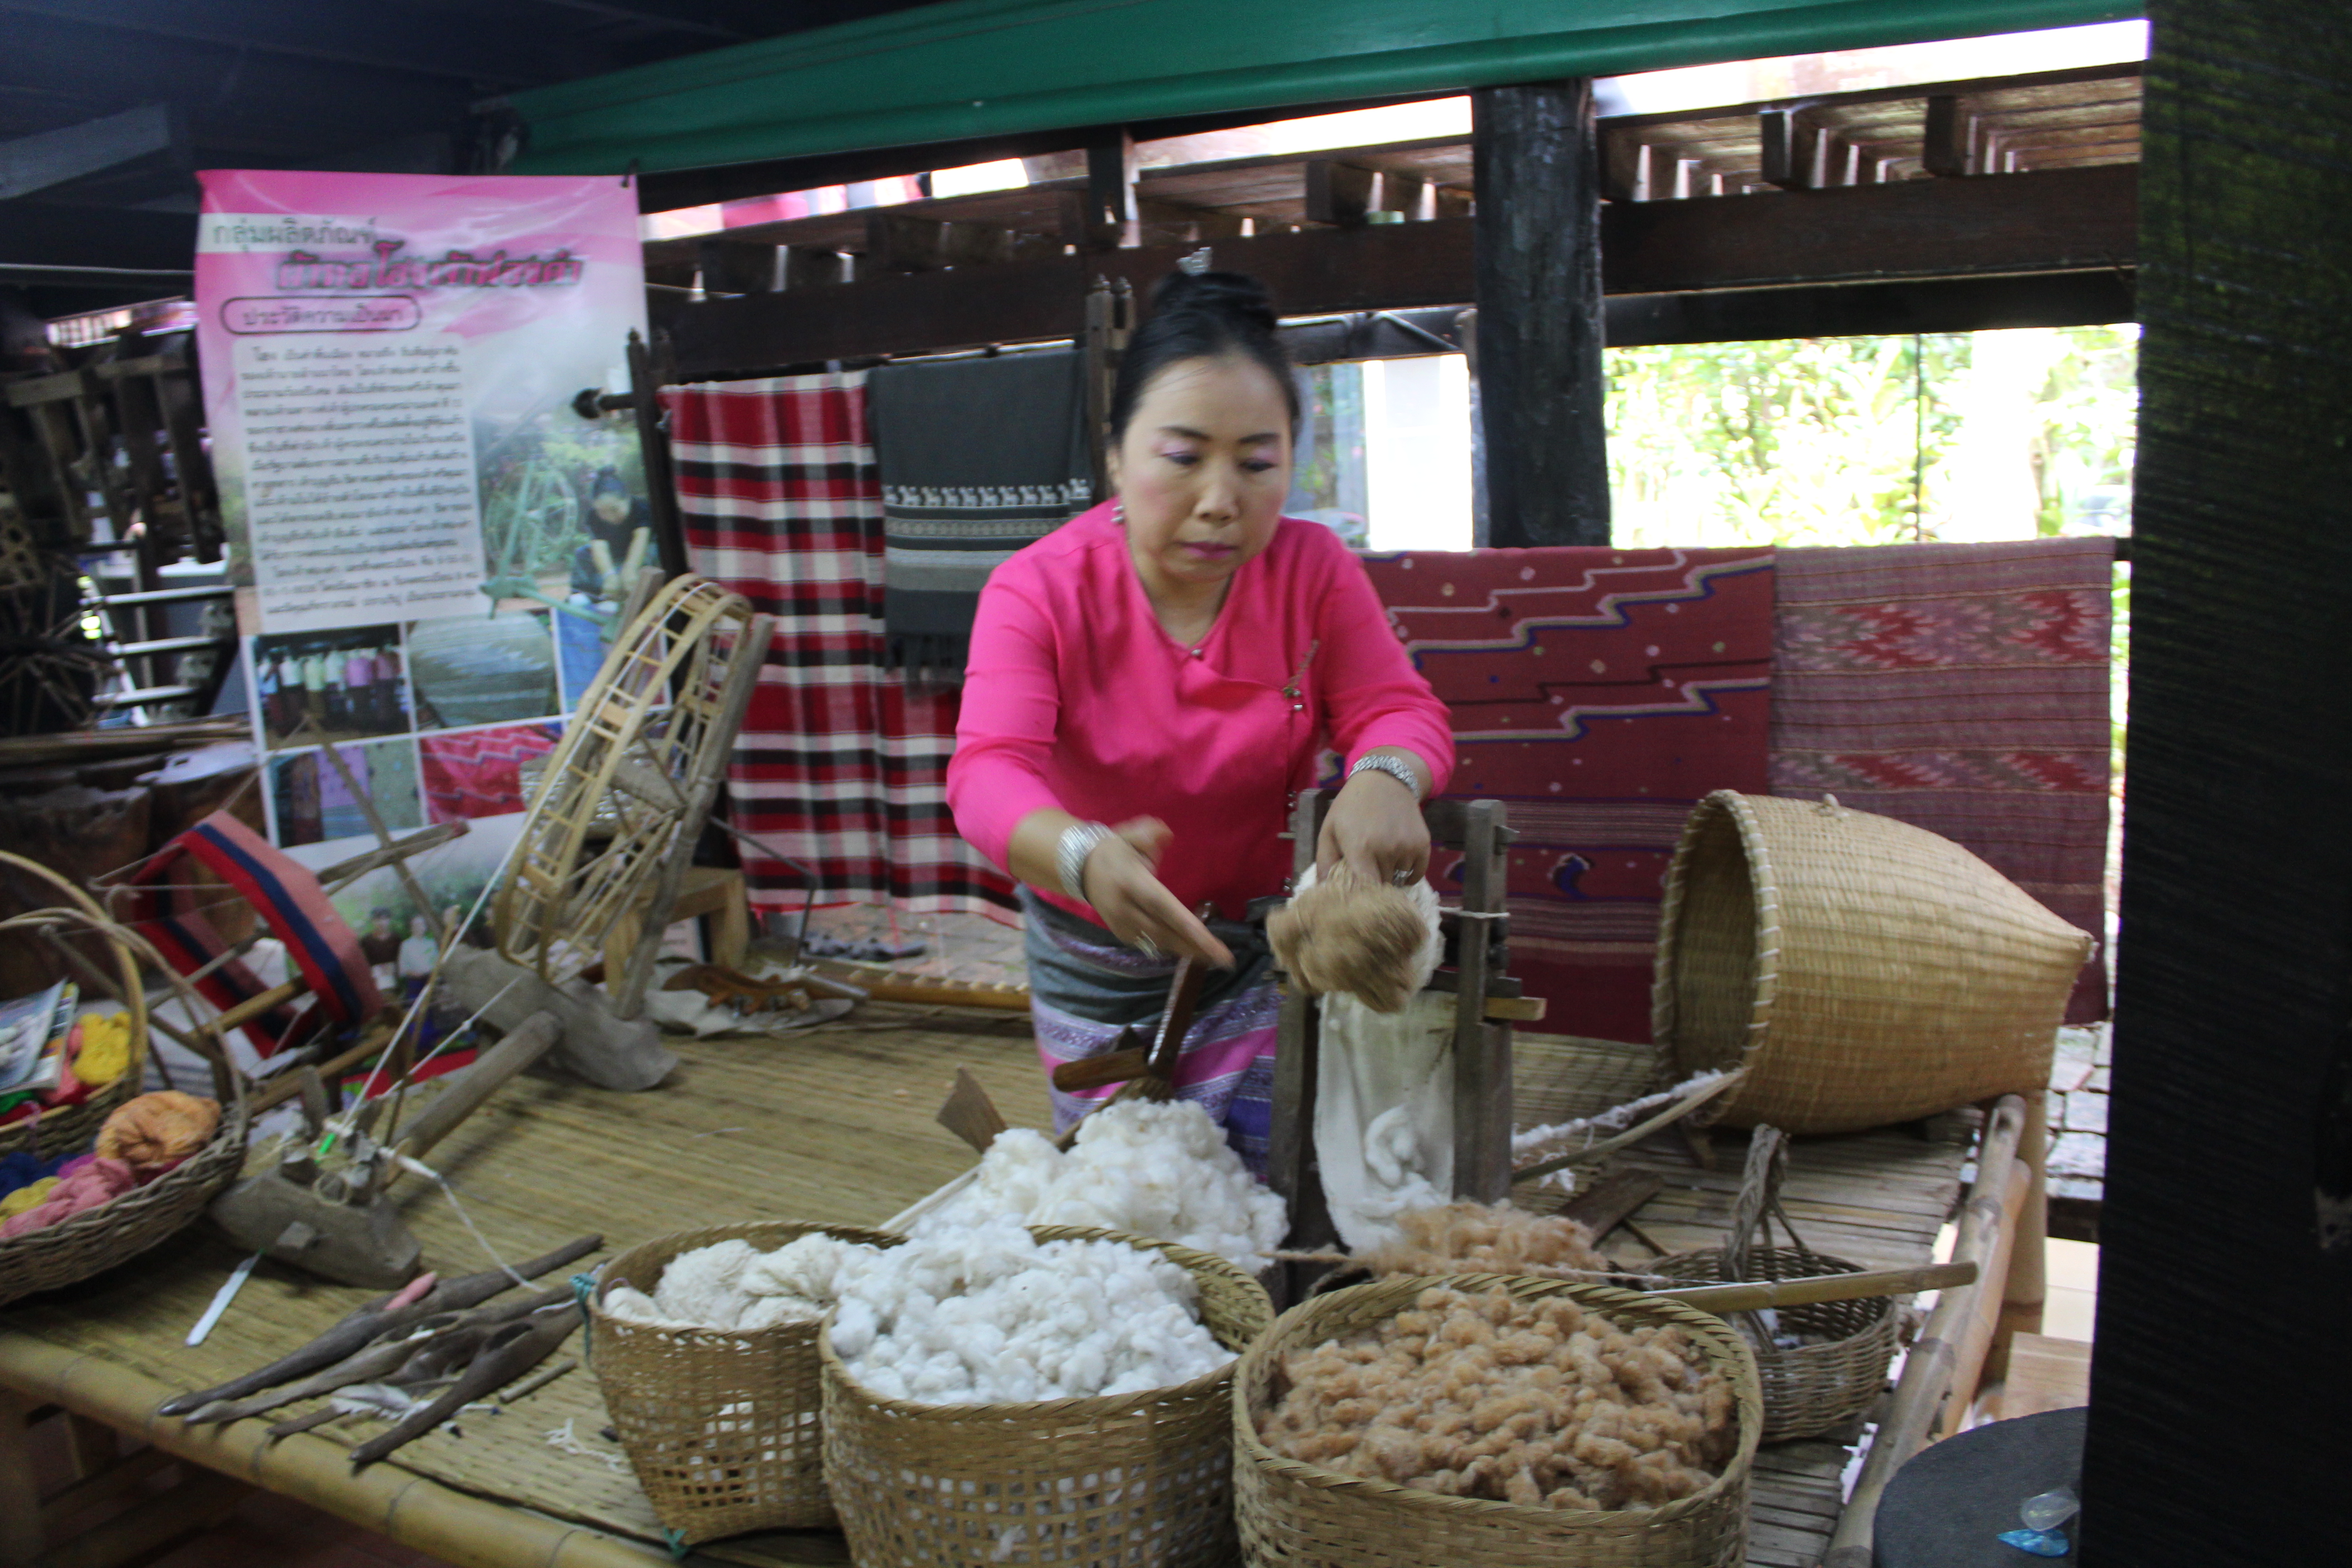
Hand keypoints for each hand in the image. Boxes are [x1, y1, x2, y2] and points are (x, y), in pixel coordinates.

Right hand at [1081, 817, 1233, 966]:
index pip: (1168, 910)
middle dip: (1196, 948)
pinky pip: (1149, 943)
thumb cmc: (1114, 850)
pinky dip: (1170, 946)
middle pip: (1166, 934)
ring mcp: (1121, 924)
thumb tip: (1166, 834)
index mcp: (1133, 884)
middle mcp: (1127, 909)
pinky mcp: (1120, 933)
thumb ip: (1148, 833)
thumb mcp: (1129, 835)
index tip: (1217, 948)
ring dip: (1185, 950)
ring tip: (1211, 957)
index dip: (1194, 931)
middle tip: (1224, 960)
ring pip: (1158, 942)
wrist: (1080, 868)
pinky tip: (1187, 949)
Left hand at [1316, 767, 1430, 886]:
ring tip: (1381, 858)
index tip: (1355, 894)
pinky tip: (1397, 863)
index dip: (1359, 896)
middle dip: (1372, 883)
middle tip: (1366, 872)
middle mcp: (1386, 850)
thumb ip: (1325, 861)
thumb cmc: (1351, 807)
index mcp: (1360, 848)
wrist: (1385, 780)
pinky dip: (1408, 874)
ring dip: (1390, 875)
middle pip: (1381, 886)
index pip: (1363, 889)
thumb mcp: (1330, 829)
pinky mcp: (1423, 845)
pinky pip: (1417, 873)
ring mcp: (1407, 848)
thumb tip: (1323, 891)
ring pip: (1398, 879)